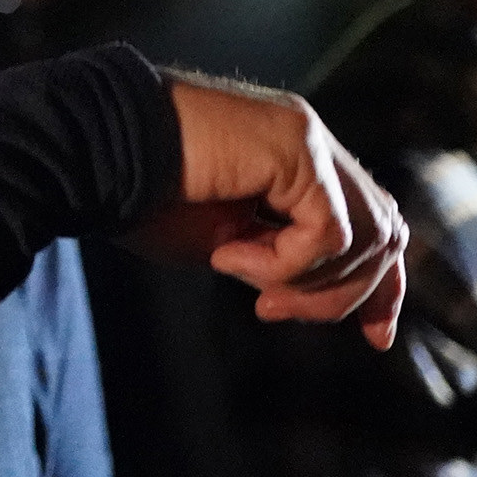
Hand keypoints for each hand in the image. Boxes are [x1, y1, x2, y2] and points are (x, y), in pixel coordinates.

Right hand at [122, 72, 408, 349]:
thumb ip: (277, 259)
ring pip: (368, 238)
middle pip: (385, 233)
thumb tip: (312, 297)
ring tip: (238, 276)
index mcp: (293, 158)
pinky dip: (285, 263)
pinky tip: (228, 255)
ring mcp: (307, 137)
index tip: (375, 339)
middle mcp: (309, 140)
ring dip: (308, 284)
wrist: (91, 152)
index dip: (382, 286)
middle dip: (347, 295)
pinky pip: (329, 232)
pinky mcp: (297, 144)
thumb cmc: (137, 197)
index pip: (371, 222)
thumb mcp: (224, 244)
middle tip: (269, 310)